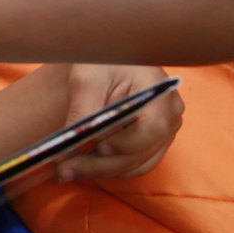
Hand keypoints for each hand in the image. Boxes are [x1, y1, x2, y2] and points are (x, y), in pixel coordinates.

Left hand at [52, 64, 183, 182]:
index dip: (126, 142)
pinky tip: (80, 166)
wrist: (109, 61)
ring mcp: (164, 133)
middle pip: (139, 152)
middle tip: (62, 169)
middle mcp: (170, 115)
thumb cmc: (103, 61)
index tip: (98, 147)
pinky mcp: (152, 144)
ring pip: (134, 164)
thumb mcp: (88, 78)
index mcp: (160, 91)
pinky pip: (132, 166)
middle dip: (98, 165)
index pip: (153, 126)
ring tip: (64, 171)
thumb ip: (84, 109)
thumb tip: (73, 145)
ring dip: (99, 171)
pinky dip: (107, 169)